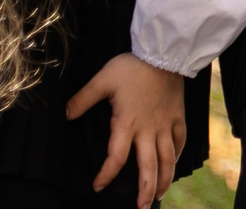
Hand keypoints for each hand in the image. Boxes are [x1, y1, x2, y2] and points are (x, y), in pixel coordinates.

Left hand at [67, 53, 187, 207]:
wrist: (165, 52)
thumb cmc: (132, 66)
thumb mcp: (103, 80)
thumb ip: (83, 99)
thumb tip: (64, 114)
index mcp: (127, 123)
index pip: (116, 157)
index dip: (106, 175)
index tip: (98, 186)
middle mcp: (148, 129)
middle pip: (149, 167)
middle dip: (145, 191)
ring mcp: (165, 124)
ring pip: (168, 158)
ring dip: (164, 180)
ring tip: (159, 195)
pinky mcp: (178, 116)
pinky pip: (180, 141)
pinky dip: (178, 155)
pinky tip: (173, 165)